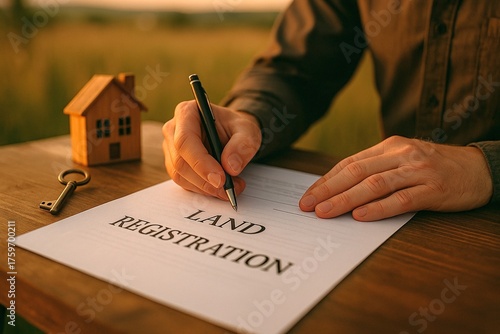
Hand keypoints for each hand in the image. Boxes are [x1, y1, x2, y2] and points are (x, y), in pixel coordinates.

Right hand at [163, 100, 261, 200]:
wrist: (232, 133)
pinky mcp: (174, 164)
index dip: (201, 163)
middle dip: (205, 180)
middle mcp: (173, 129)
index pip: (185, 140)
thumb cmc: (236, 128)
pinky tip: (220, 187)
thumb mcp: (248, 130)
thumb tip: (230, 167)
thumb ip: (243, 145)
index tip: (220, 179)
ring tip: (231, 187)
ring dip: (205, 187)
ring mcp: (171, 148)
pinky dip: (203, 189)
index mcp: (187, 113)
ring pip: (180, 175)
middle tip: (229, 189)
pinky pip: (184, 182)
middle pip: (180, 161)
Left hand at [299, 136, 492, 220]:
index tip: (308, 195)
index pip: (350, 163)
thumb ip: (376, 168)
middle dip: (328, 190)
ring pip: (375, 184)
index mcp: (390, 146)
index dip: (326, 180)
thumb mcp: (403, 159)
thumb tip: (340, 186)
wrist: (480, 168)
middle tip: (308, 205)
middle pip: (357, 172)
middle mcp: (402, 154)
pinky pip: (402, 199)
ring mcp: (419, 170)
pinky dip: (379, 208)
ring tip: (325, 212)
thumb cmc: (434, 166)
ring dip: (346, 199)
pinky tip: (361, 216)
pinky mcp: (434, 189)